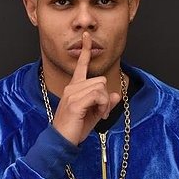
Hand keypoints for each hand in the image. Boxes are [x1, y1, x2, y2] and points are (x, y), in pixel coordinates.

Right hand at [51, 31, 121, 145]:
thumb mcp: (94, 114)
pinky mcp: (75, 102)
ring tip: (99, 115)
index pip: (81, 65)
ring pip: (100, 87)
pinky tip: (98, 116)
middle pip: (99, 80)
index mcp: (74, 87)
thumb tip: (117, 94)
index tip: (87, 37)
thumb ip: (105, 103)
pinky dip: (103, 106)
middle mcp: (72, 87)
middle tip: (102, 112)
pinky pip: (98, 96)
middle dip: (105, 97)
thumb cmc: (75, 128)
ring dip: (105, 103)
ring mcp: (72, 94)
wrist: (62, 141)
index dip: (85, 50)